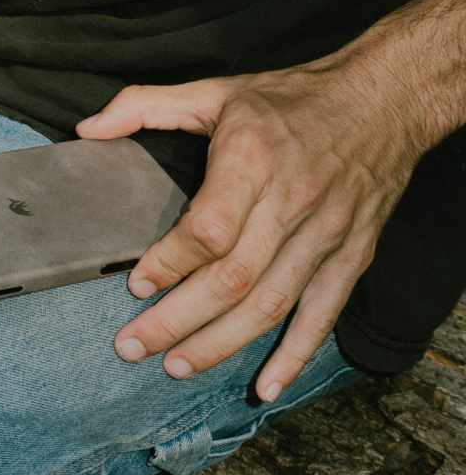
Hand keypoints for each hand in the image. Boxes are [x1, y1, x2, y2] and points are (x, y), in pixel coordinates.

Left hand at [76, 55, 431, 400]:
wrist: (385, 99)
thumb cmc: (291, 99)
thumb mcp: (215, 89)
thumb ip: (144, 106)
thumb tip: (88, 128)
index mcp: (253, 159)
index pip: (208, 230)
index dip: (169, 264)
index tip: (136, 284)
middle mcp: (291, 202)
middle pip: (231, 280)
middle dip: (176, 320)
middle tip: (131, 346)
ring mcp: (325, 234)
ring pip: (269, 305)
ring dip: (219, 344)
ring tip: (175, 366)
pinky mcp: (351, 254)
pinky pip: (322, 313)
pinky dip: (296, 355)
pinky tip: (265, 385)